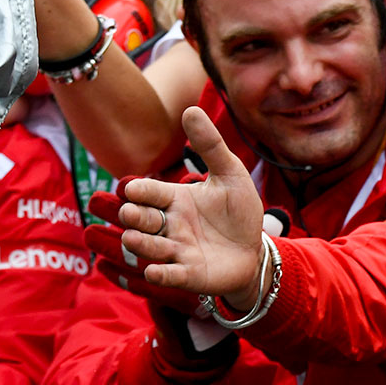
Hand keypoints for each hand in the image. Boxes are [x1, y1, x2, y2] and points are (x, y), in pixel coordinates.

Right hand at [120, 107, 266, 307]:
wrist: (255, 249)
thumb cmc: (238, 210)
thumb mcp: (230, 174)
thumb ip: (211, 145)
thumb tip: (190, 108)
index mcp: (175, 199)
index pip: (150, 192)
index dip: (141, 191)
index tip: (133, 188)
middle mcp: (169, 225)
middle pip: (143, 220)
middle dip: (134, 217)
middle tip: (131, 212)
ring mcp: (176, 251)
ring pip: (151, 247)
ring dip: (142, 244)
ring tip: (134, 238)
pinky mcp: (188, 275)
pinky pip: (170, 276)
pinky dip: (161, 274)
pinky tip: (155, 272)